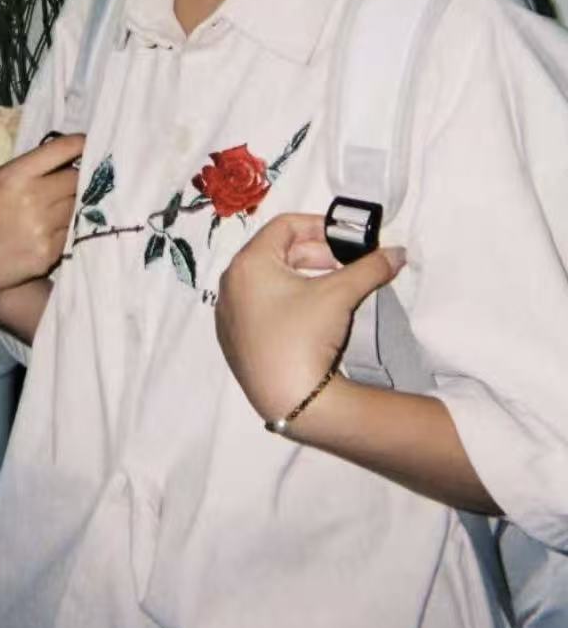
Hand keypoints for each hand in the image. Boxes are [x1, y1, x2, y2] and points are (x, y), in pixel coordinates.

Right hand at [0, 133, 84, 312]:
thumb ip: (28, 170)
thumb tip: (65, 161)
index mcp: (15, 175)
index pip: (62, 150)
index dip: (81, 144)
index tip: (87, 143)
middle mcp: (33, 198)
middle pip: (76, 180)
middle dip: (76, 179)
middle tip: (67, 183)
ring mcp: (43, 228)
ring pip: (78, 207)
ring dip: (72, 204)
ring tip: (55, 209)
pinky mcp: (48, 253)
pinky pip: (70, 233)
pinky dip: (65, 229)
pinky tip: (48, 231)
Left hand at [214, 213, 405, 423]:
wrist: (291, 401)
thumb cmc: (305, 337)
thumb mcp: (340, 294)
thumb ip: (370, 267)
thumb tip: (397, 253)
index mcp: (247, 263)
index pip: (284, 226)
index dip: (318, 225)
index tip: (344, 236)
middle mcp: (231, 284)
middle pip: (276, 253)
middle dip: (315, 254)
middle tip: (346, 262)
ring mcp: (229, 314)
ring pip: (268, 281)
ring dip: (303, 277)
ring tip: (334, 287)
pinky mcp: (234, 340)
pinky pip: (259, 307)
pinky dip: (286, 301)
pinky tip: (311, 314)